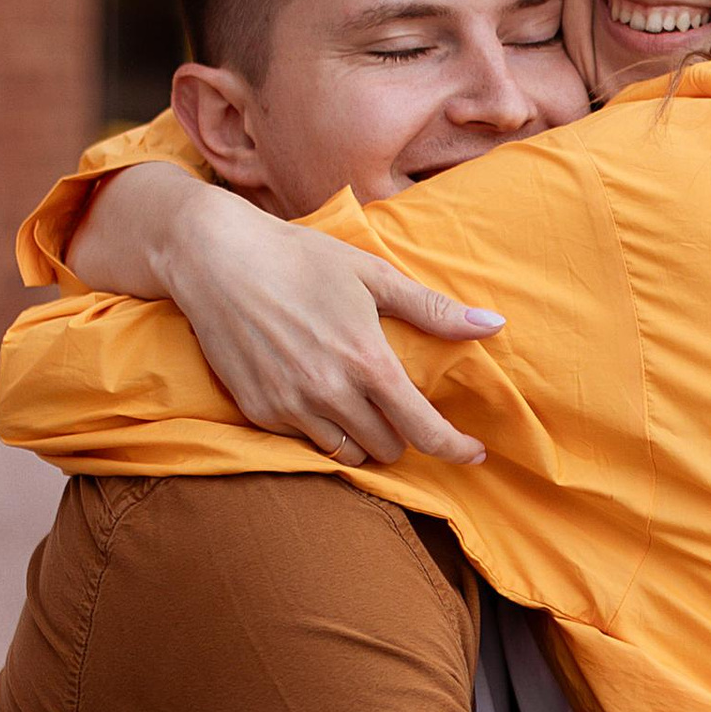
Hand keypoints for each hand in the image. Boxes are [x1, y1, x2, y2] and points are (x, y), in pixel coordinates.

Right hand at [80, 164, 500, 467]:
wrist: (216, 257)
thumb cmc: (300, 257)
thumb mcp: (372, 275)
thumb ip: (432, 309)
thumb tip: (494, 326)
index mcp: (366, 359)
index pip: (424, 429)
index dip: (456, 448)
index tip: (474, 453)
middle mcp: (330, 391)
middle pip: (388, 449)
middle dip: (402, 435)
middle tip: (396, 406)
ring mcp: (290, 406)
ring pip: (348, 454)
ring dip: (363, 438)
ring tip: (358, 404)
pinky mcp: (259, 411)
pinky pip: (306, 440)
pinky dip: (320, 427)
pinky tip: (314, 392)